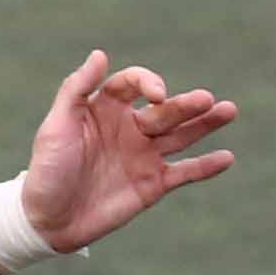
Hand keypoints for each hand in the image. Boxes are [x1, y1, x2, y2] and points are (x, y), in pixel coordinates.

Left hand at [18, 48, 233, 252]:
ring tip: (229, 110)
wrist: (46, 221)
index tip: (158, 94)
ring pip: (181, 136)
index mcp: (105, 108)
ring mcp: (144, 156)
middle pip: (165, 110)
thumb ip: (76, 89)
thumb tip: (100, 54)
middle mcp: (129, 128)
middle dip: (187, 104)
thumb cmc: (47, 170)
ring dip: (205, 124)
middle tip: (208, 100)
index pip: (133, 84)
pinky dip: (206, 166)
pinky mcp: (153, 184)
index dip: (148, 82)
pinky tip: (227, 157)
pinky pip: (185, 172)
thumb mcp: (56, 126)